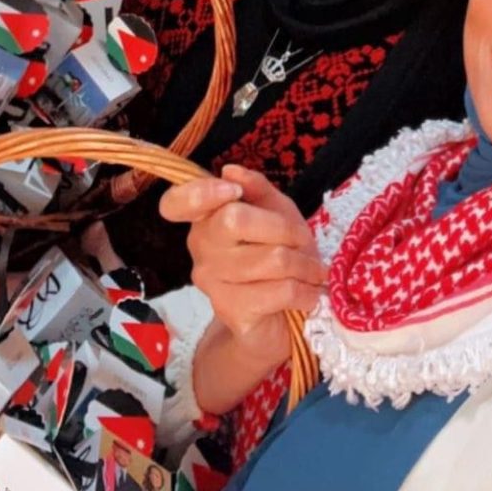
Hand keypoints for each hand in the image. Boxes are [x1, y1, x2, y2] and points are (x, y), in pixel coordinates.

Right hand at [160, 164, 325, 369]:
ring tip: (315, 271)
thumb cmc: (277, 256)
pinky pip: (278, 291)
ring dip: (305, 264)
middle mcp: (200, 248)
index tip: (232, 192)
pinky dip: (305, 291)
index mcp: (205, 218)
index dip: (200, 192)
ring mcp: (212, 281)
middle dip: (284, 228)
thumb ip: (256, 189)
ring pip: (269, 258)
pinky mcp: (231, 310)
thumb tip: (231, 170)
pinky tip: (310, 294)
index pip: (175, 203)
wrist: (278, 321)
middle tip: (305, 241)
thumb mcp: (275, 213)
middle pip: (235, 220)